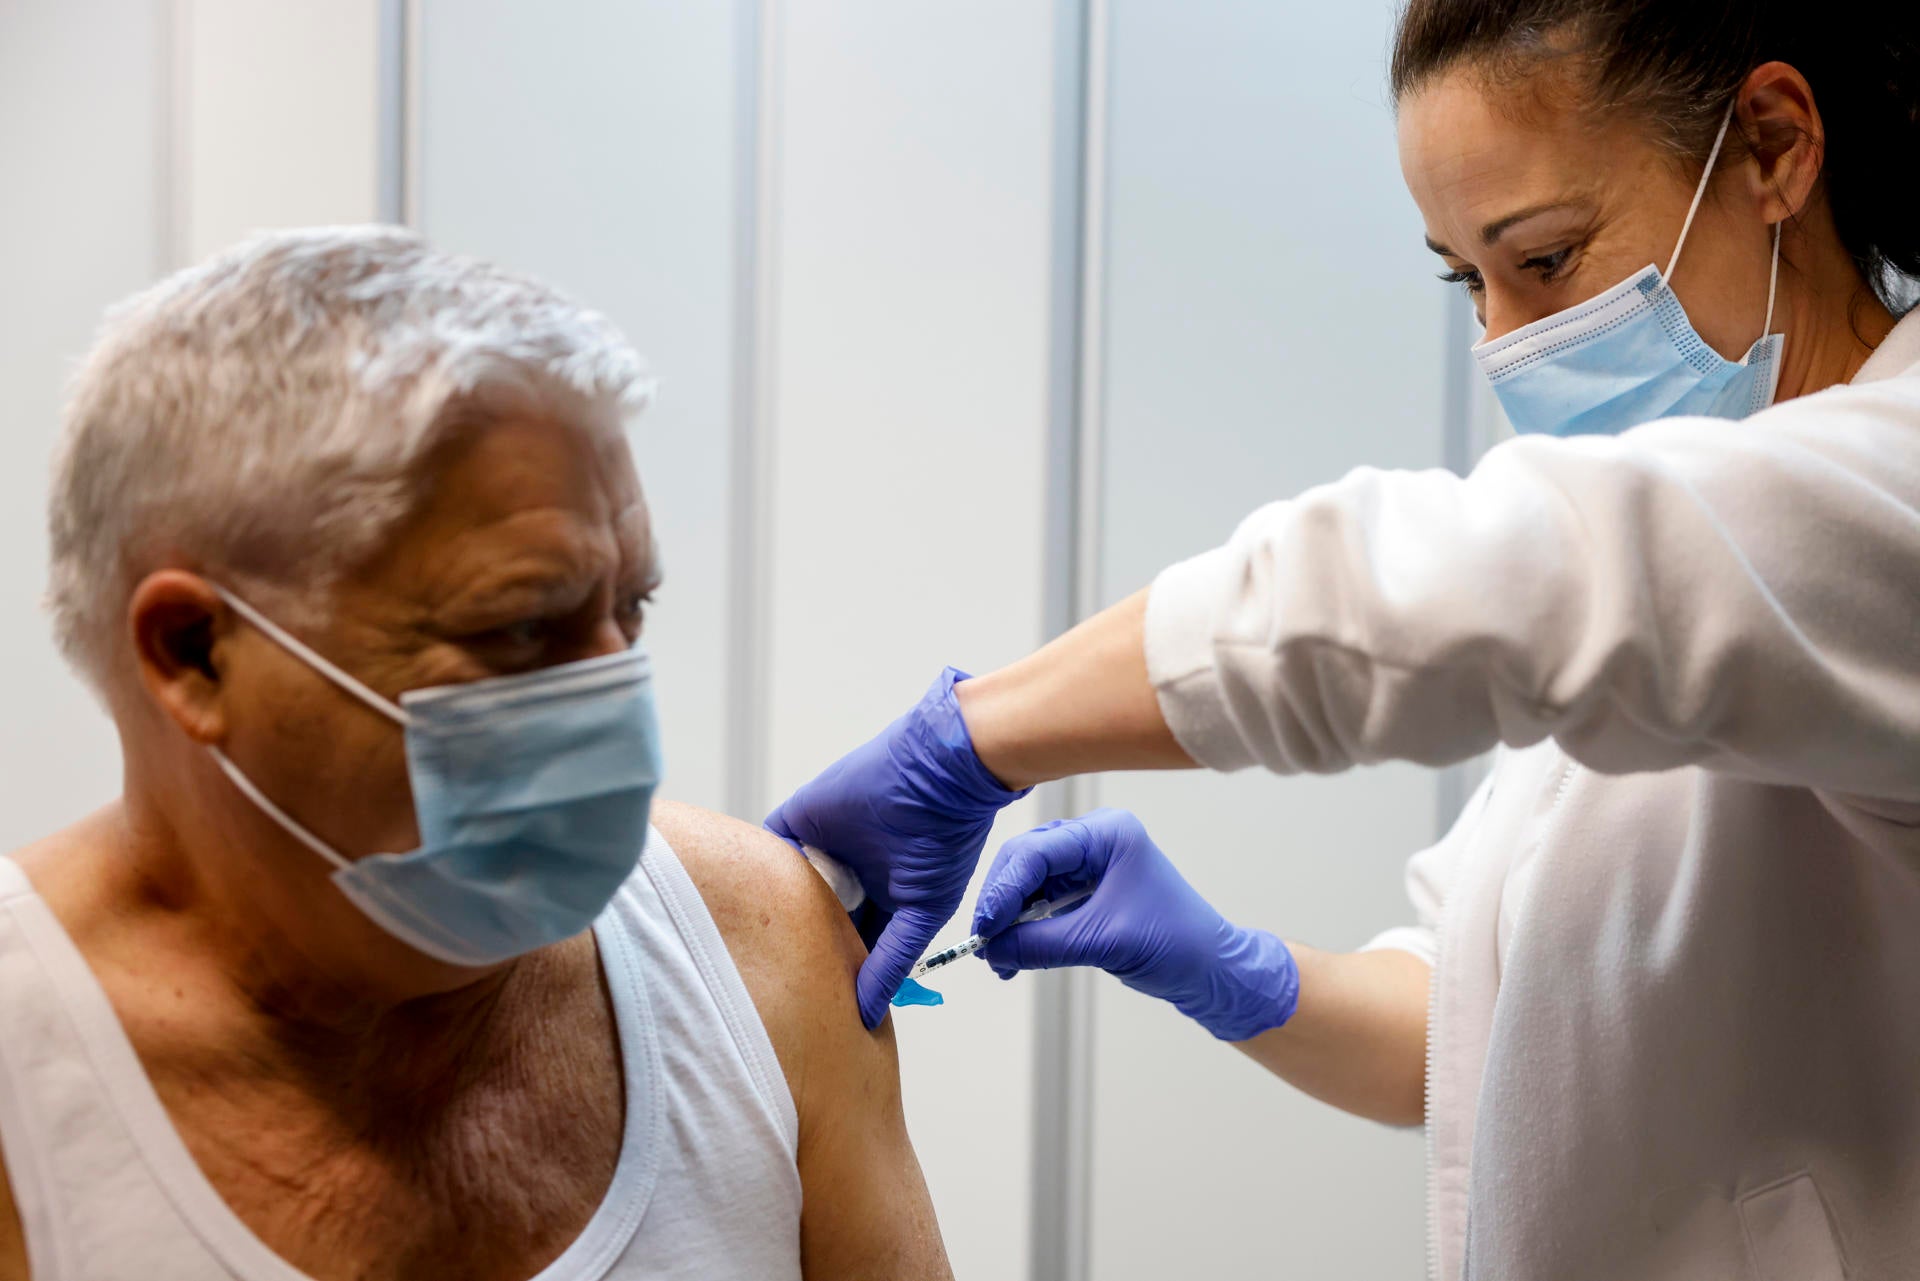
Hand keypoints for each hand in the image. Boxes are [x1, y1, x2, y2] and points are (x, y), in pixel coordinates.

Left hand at [766, 668, 1029, 1027]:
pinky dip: (762, 875)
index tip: (823, 1004)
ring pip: (789, 891)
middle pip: (814, 920)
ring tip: (766, 954)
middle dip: (805, 947)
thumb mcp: (921, 915)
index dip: (840, 970)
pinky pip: (770, 852)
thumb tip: (867, 1012)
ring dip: (781, 915)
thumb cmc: (943, 844)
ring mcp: (822, 846)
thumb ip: (891, 962)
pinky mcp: (798, 820)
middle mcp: (848, 873)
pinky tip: (757, 907)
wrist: (938, 776)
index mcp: (881, 895)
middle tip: (786, 985)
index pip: (851, 940)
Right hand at [972, 808, 1298, 1040]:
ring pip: (1029, 883)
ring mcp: (1089, 864)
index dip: (1004, 889)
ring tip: (999, 959)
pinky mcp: (1085, 890)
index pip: (1038, 851)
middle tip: (984, 943)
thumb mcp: (1102, 942)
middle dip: (1001, 903)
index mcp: (1107, 835)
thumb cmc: (1174, 945)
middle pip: (1026, 861)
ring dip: (1010, 920)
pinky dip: (1025, 929)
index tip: (984, 928)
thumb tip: (991, 951)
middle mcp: (1094, 840)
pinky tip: (1014, 957)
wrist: (1211, 970)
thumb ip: (1041, 944)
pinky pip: (1042, 903)